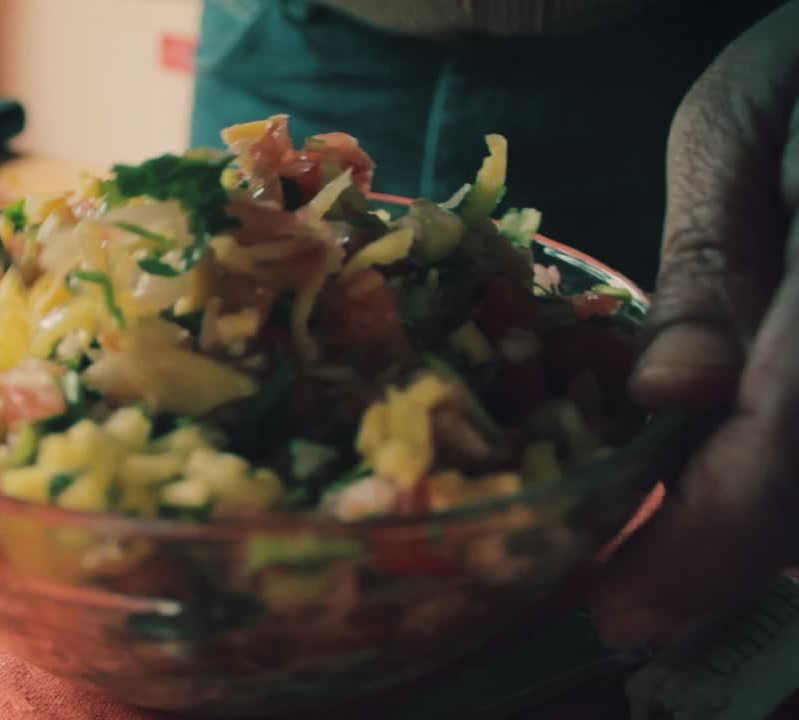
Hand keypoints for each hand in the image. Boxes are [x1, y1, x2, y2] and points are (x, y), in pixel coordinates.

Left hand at [591, 0, 798, 647]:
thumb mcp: (742, 124)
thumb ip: (717, 264)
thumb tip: (671, 398)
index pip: (786, 435)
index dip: (705, 542)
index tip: (621, 609)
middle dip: (730, 561)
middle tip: (633, 603)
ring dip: (766, 535)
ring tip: (669, 562)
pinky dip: (789, 489)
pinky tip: (726, 492)